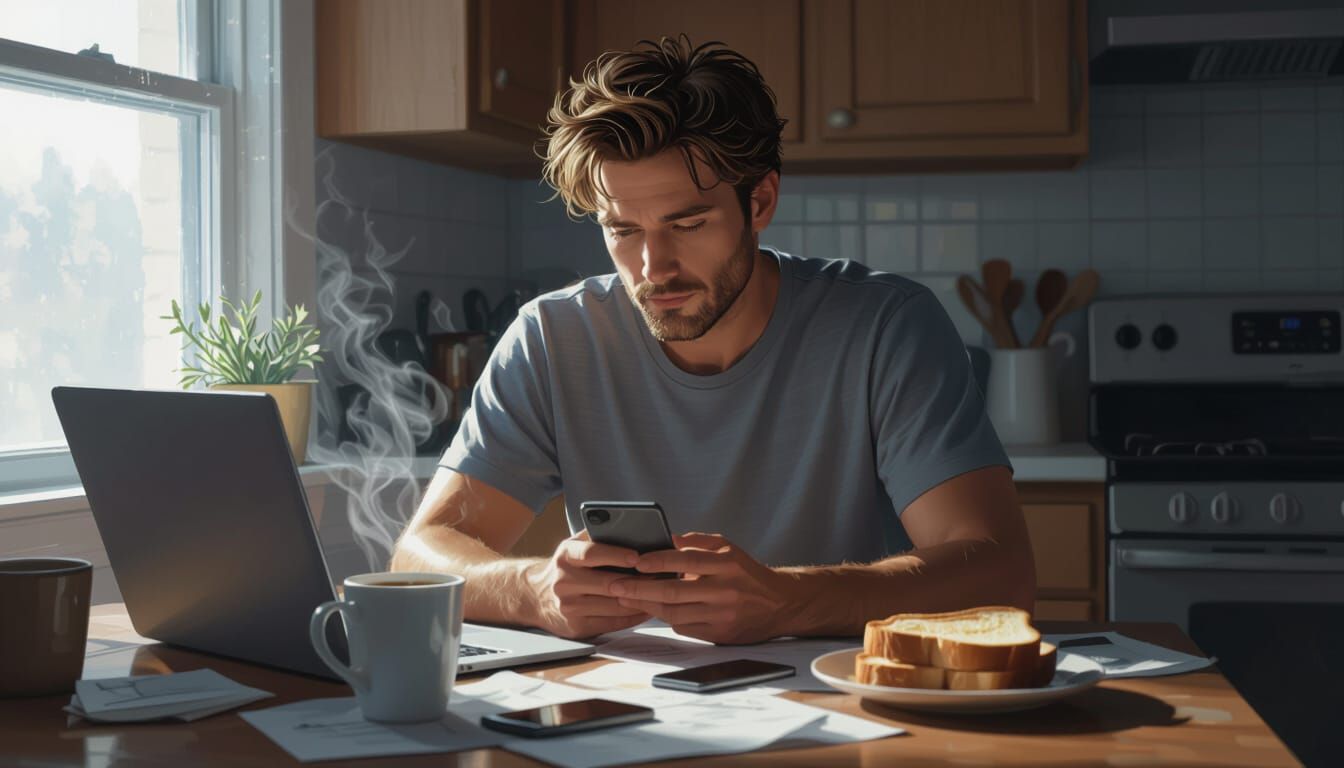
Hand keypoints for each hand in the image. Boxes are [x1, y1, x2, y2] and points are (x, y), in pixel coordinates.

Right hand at [524, 530, 649, 639]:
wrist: (536, 596)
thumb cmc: (567, 567)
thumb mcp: (574, 546)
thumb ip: (597, 537)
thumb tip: (633, 530)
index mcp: (566, 556)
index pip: (592, 553)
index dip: (616, 555)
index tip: (637, 556)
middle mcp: (564, 582)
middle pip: (608, 583)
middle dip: (638, 580)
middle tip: (661, 575)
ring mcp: (569, 607)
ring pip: (614, 605)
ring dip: (640, 599)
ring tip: (660, 591)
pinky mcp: (577, 626)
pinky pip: (613, 623)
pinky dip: (634, 616)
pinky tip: (648, 608)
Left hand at [608, 533, 798, 643]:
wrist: (779, 604)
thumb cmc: (747, 572)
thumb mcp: (728, 548)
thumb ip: (697, 542)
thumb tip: (664, 538)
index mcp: (726, 563)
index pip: (684, 560)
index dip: (657, 562)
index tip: (635, 563)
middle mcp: (725, 589)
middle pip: (674, 591)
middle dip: (639, 589)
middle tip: (614, 586)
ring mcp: (722, 614)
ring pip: (675, 613)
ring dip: (647, 606)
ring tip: (625, 599)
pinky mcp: (720, 633)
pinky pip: (685, 628)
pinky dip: (666, 619)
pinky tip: (651, 610)